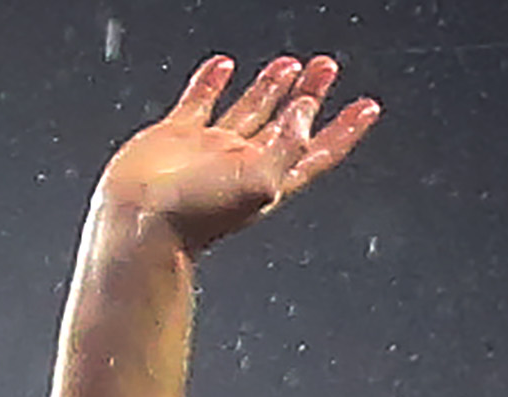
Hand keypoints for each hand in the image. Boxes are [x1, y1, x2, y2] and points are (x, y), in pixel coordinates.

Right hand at [88, 53, 376, 260]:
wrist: (140, 221)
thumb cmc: (196, 216)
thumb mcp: (258, 182)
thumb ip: (287, 145)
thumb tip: (306, 114)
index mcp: (271, 179)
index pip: (318, 151)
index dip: (344, 129)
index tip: (367, 107)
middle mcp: (245, 164)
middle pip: (288, 123)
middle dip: (310, 95)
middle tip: (326, 67)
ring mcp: (212, 150)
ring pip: (250, 110)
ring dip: (270, 87)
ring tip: (289, 64)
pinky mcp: (178, 137)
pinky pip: (200, 102)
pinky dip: (212, 82)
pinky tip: (223, 67)